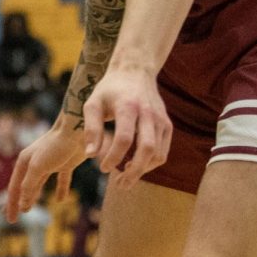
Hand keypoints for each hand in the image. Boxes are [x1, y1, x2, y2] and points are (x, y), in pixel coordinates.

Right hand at [7, 123, 88, 219]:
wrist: (77, 130)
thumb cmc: (55, 146)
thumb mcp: (38, 167)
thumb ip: (29, 185)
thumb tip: (22, 205)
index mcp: (24, 162)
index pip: (14, 188)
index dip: (11, 204)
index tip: (10, 219)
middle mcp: (34, 163)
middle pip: (23, 187)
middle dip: (17, 202)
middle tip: (12, 218)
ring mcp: (50, 164)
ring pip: (38, 185)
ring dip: (32, 197)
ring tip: (27, 209)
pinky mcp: (65, 163)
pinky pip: (61, 180)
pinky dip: (60, 190)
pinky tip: (60, 200)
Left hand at [82, 63, 171, 189]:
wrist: (135, 72)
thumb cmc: (109, 90)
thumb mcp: (92, 104)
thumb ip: (91, 128)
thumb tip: (90, 155)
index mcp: (128, 107)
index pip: (124, 138)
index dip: (114, 157)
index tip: (103, 168)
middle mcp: (148, 113)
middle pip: (147, 149)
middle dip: (134, 171)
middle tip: (119, 184)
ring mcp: (161, 120)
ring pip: (158, 154)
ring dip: (143, 171)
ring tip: (124, 179)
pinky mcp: (167, 125)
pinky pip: (163, 151)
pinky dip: (151, 164)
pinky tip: (135, 167)